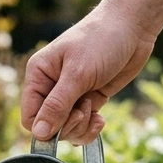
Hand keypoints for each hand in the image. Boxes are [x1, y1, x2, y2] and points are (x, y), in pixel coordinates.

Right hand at [20, 3, 156, 145]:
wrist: (132, 28)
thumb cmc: (101, 41)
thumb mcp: (78, 74)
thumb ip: (57, 105)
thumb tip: (38, 134)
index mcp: (39, 75)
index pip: (30, 117)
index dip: (46, 127)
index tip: (68, 118)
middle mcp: (51, 87)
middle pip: (49, 127)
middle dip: (68, 125)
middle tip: (85, 108)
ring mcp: (71, 95)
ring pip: (67, 130)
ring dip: (81, 127)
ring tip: (94, 108)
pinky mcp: (89, 100)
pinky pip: (83, 126)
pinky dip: (91, 127)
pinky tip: (100, 118)